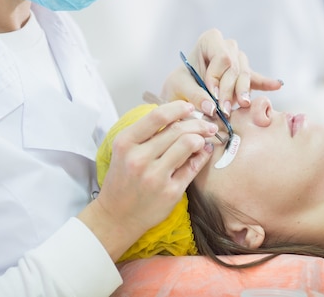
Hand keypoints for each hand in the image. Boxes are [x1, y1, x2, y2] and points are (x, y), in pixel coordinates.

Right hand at [78, 101, 217, 260]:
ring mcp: (155, 176)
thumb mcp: (125, 151)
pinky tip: (204, 152)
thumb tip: (178, 115)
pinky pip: (194, 166)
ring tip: (203, 138)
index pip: (157, 116)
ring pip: (188, 144)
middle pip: (178, 129)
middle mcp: (139, 158)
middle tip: (206, 124)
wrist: (117, 216)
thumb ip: (146, 133)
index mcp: (126, 142)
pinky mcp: (171, 192)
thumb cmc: (123, 180)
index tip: (189, 107)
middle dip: (198, 123)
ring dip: (201, 138)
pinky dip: (203, 155)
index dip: (178, 108)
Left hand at [160, 29, 282, 116]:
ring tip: (242, 104)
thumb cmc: (178, 84)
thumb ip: (194, 95)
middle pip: (235, 67)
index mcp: (209, 41)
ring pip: (246, 74)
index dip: (218, 76)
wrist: (182, 92)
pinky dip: (267, 83)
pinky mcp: (245, 75)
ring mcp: (238, 60)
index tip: (211, 93)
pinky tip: (277, 84)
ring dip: (242, 91)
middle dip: (230, 89)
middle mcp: (227, 47)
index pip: (222, 57)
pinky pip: (258, 79)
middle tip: (223, 109)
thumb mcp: (178, 87)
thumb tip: (212, 107)